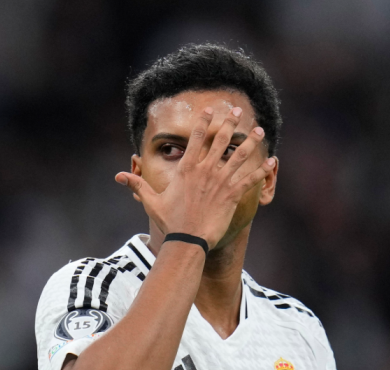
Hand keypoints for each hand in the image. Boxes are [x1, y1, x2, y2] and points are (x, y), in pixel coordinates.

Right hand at [114, 106, 275, 249]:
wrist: (186, 240)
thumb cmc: (169, 222)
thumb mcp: (151, 201)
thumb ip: (138, 185)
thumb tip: (119, 176)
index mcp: (186, 169)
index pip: (196, 139)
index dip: (204, 122)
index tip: (210, 109)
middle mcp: (204, 171)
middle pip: (220, 140)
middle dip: (229, 123)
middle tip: (236, 111)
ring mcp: (219, 182)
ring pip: (238, 156)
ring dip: (250, 141)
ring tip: (259, 129)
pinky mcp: (231, 195)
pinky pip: (249, 179)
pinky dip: (261, 170)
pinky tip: (271, 161)